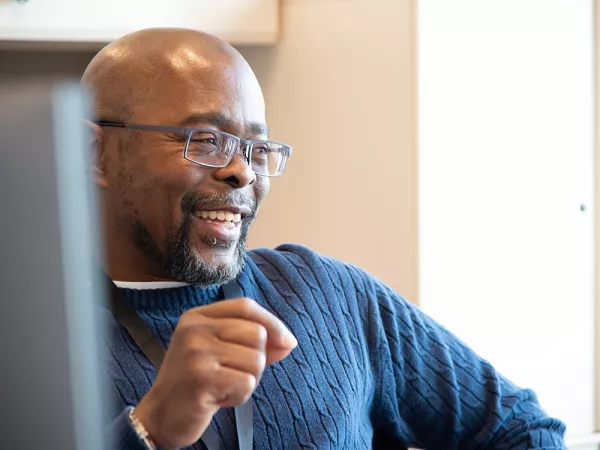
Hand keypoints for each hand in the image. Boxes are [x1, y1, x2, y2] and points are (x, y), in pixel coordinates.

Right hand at [134, 297, 297, 449]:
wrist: (161, 416)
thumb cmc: (196, 383)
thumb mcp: (221, 353)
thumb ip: (254, 344)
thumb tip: (289, 342)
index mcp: (198, 317)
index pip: (246, 306)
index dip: (273, 322)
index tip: (287, 342)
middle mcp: (195, 329)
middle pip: (257, 333)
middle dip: (256, 360)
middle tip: (232, 375)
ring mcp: (196, 352)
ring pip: (256, 360)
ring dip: (248, 381)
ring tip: (224, 386)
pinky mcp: (201, 377)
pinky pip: (247, 382)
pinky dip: (240, 396)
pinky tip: (219, 398)